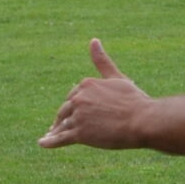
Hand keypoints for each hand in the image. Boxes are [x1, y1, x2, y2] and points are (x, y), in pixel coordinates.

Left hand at [38, 40, 152, 149]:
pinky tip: (42, 143)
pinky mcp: (80, 134)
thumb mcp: (116, 77)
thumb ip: (102, 61)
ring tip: (50, 135)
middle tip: (57, 125)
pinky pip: (60, 138)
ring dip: (55, 131)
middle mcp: (79, 98)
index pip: (73, 96)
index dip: (71, 105)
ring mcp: (78, 116)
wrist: (143, 121)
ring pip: (62, 125)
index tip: (70, 111)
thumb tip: (93, 40)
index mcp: (86, 84)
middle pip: (65, 110)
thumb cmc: (133, 100)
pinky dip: (50, 142)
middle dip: (62, 118)